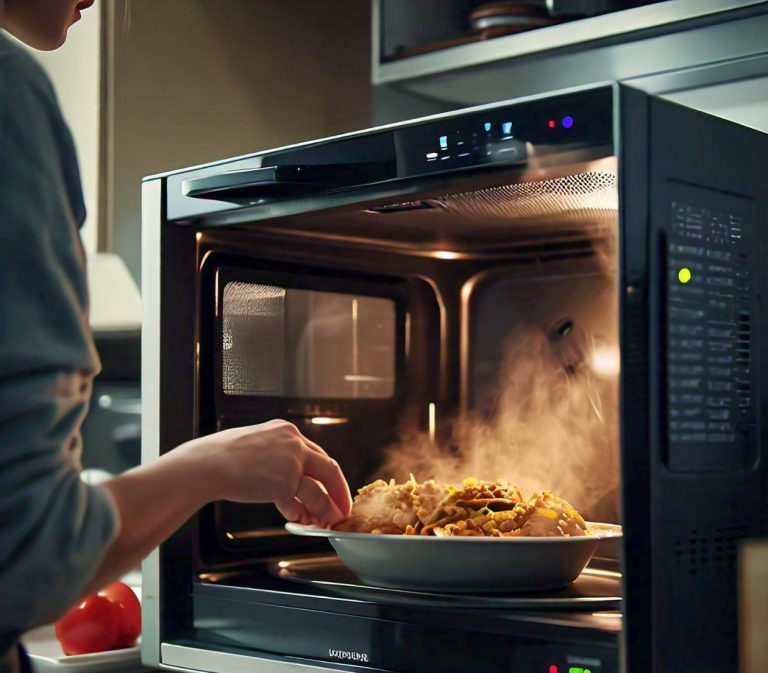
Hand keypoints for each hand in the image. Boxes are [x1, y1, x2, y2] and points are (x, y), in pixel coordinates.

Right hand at [178, 420, 351, 526]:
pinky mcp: (283, 483)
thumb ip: (276, 456)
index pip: (316, 453)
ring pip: (318, 490)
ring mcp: (291, 463)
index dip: (325, 474)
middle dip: (338, 492)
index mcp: (286, 431)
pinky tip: (300, 521)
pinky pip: (299, 504)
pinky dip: (301, 515)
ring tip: (328, 521)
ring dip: (326, 509)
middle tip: (341, 507)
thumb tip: (288, 481)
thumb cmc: (222, 455)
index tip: (331, 486)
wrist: (209, 463)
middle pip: (328, 469)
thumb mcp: (256, 443)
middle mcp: (294, 444)